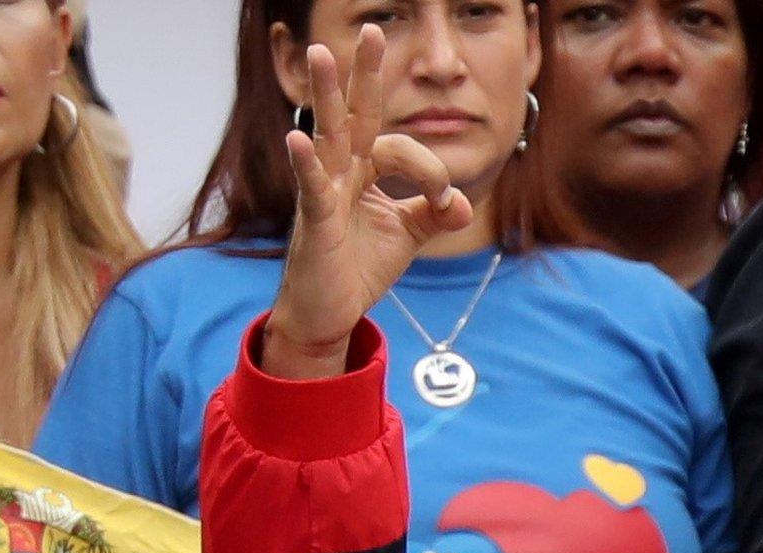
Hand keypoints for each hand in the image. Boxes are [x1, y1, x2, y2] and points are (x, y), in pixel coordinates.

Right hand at [264, 25, 472, 379]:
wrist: (331, 313)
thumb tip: (464, 202)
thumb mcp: (410, 235)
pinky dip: (306, 164)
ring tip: (319, 54)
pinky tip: (298, 139)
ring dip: (325, 95)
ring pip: (327, 136)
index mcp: (363, 173)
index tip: (445, 201)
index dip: (430, 169)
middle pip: (353, 115)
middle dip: (364, 74)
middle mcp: (341, 174)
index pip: (399, 147)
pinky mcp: (315, 223)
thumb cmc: (360, 267)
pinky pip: (311, 188)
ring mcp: (323, 194)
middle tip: (373, 30)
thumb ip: (436, 212)